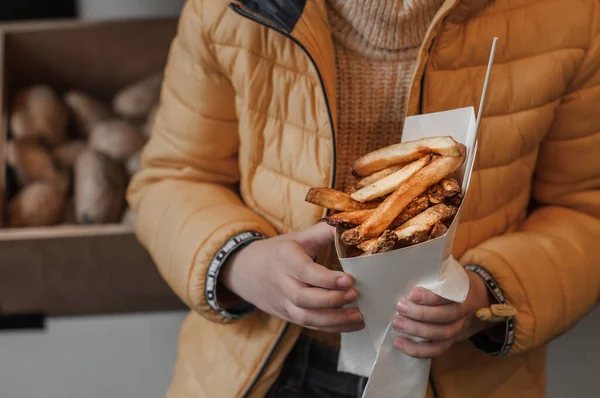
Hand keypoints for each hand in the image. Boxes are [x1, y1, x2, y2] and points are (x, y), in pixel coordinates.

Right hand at [221, 222, 364, 332]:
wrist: (245, 271)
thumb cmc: (279, 252)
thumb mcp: (298, 237)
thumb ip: (323, 232)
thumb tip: (350, 228)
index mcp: (284, 258)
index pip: (305, 272)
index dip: (327, 279)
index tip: (349, 279)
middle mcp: (281, 283)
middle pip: (303, 298)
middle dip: (331, 300)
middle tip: (355, 295)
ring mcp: (282, 302)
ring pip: (306, 317)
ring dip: (334, 319)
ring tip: (358, 316)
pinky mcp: (287, 316)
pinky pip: (309, 325)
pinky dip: (331, 327)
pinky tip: (351, 324)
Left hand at [392, 271, 492, 357]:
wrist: (477, 298)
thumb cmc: (455, 282)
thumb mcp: (451, 271)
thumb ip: (436, 268)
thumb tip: (412, 256)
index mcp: (463, 293)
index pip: (449, 298)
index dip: (431, 298)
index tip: (413, 293)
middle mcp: (463, 314)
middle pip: (445, 318)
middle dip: (420, 314)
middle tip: (399, 307)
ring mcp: (458, 329)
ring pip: (441, 335)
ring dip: (417, 331)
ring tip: (397, 323)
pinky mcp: (450, 341)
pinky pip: (436, 350)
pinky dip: (417, 350)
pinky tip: (399, 344)